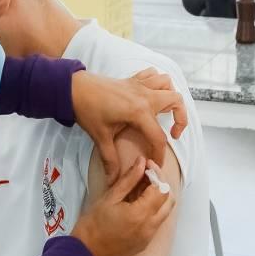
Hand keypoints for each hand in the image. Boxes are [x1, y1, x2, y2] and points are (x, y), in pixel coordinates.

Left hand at [72, 70, 187, 181]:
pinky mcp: (132, 79)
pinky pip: (153, 75)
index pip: (158, 136)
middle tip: (173, 134)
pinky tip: (152, 95)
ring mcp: (139, 85)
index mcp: (139, 111)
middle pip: (176, 101)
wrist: (73, 88)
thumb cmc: (87, 110)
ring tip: (165, 112)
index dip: (160, 154)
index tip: (156, 164)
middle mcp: (145, 96)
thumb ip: (110, 159)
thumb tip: (114, 179)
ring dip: (171, 97)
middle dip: (181, 119)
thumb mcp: (100, 137)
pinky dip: (158, 83)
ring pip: (167, 84)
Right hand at [72, 157, 176, 255]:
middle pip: (168, 200)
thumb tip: (141, 163)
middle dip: (160, 184)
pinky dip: (153, 209)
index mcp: (142, 213)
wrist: (85, 255)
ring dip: (158, 197)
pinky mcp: (145, 242)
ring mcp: (149, 236)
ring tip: (141, 188)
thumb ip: (129, 179)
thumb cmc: (92, 226)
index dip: (156, 173)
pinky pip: (157, 222)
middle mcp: (150, 226)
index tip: (145, 165)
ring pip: (165, 212)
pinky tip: (137, 204)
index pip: (161, 188)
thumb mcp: (109, 198)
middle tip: (146, 175)